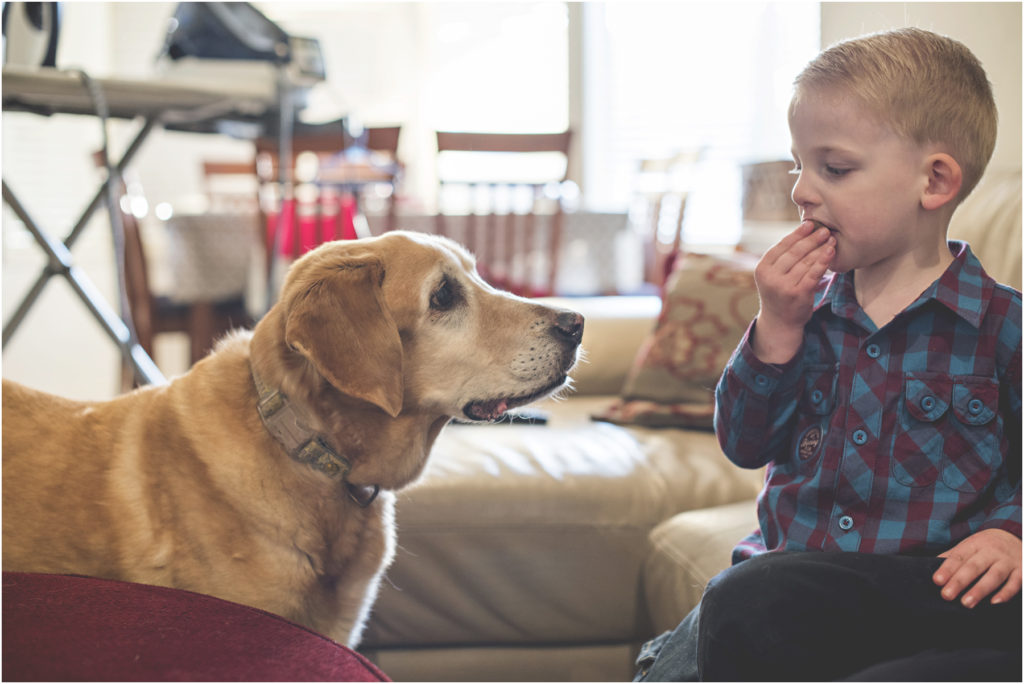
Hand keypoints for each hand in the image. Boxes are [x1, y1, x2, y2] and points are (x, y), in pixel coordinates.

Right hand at [751, 221, 834, 362]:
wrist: (779, 322)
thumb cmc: (779, 294)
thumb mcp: (772, 275)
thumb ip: (781, 258)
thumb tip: (802, 232)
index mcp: (762, 269)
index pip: (781, 246)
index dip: (796, 234)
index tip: (809, 224)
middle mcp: (770, 277)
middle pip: (794, 252)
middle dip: (811, 239)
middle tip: (824, 229)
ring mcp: (784, 286)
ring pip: (805, 262)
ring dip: (820, 248)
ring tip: (831, 239)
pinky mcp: (798, 294)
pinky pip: (813, 273)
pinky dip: (823, 261)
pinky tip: (830, 252)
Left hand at [933, 529, 1021, 607]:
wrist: (1015, 536)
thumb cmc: (986, 546)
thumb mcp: (970, 545)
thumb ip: (953, 556)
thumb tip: (929, 566)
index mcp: (975, 544)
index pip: (959, 557)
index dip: (947, 569)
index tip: (937, 580)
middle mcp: (992, 551)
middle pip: (974, 567)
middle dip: (960, 581)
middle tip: (947, 595)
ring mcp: (1008, 561)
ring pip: (994, 576)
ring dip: (980, 590)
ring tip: (966, 603)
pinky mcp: (1022, 571)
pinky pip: (1015, 583)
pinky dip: (1006, 593)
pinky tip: (994, 602)